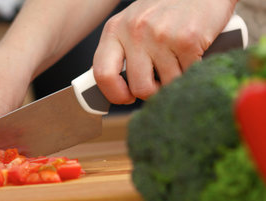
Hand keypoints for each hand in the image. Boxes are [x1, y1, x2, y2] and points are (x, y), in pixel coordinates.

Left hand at [93, 0, 236, 102]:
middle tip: (158, 81)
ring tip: (177, 61)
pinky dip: (191, 70)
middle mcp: (134, 31)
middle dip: (151, 91)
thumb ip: (122, 50)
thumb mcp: (133, 23)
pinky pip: (187, 75)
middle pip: (138, 87)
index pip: (102, 73)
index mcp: (114, 29)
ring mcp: (160, 35)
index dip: (114, 94)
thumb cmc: (165, 9)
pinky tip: (191, 54)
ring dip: (174, 80)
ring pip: (165, 85)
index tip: (126, 97)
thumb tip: (117, 90)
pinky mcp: (187, 39)